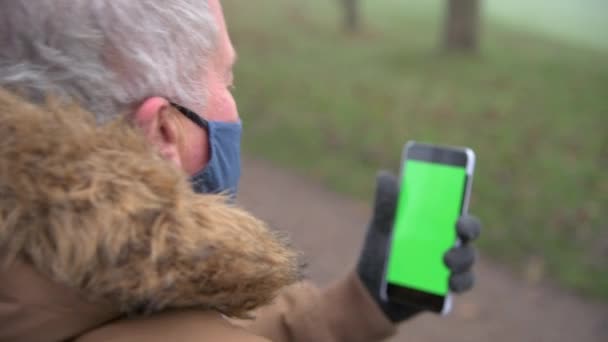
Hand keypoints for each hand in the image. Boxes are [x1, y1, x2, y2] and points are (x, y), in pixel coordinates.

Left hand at [356, 171, 480, 322]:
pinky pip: (462, 284)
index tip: (459, 205)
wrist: (369, 291)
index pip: (457, 210)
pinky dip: (459, 282)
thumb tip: (385, 175)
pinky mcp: (447, 289)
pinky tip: (449, 282)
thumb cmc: (379, 254)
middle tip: (458, 229)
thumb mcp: (380, 227)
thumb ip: (385, 203)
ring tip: (446, 260)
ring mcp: (450, 267)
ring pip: (468, 259)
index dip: (463, 203)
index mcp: (435, 224)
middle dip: (469, 229)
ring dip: (462, 258)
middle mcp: (448, 243)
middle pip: (469, 233)